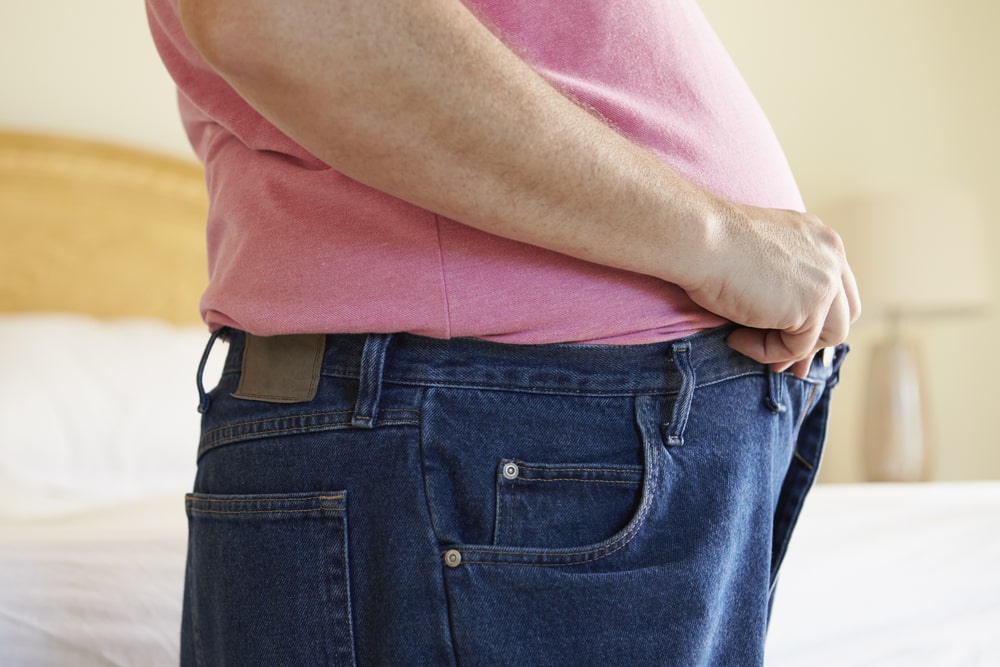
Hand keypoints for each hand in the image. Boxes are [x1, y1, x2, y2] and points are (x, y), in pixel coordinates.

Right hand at [681, 201, 860, 376]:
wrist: (699, 238)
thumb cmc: (712, 245)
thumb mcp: (761, 258)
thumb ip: (785, 280)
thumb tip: (787, 323)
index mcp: (821, 240)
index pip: (837, 290)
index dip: (816, 320)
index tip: (786, 338)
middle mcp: (832, 257)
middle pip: (845, 315)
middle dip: (814, 342)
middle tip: (781, 362)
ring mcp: (826, 282)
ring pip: (829, 336)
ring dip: (787, 348)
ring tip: (744, 339)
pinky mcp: (812, 307)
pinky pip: (796, 348)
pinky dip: (764, 351)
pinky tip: (735, 336)